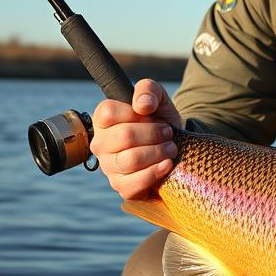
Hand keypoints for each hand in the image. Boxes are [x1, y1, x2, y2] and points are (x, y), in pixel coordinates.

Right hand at [89, 78, 181, 199]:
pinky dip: (155, 172)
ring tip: (170, 148)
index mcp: (103, 120)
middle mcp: (101, 144)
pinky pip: (134, 183)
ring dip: (158, 152)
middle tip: (168, 133)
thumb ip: (148, 89)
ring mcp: (108, 167)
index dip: (134, 113)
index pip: (108, 112)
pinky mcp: (121, 186)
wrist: (175, 146)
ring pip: (131, 159)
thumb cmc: (160, 121)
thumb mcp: (159, 99)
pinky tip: (167, 164)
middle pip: (125, 136)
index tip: (150, 114)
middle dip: (154, 133)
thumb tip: (142, 105)